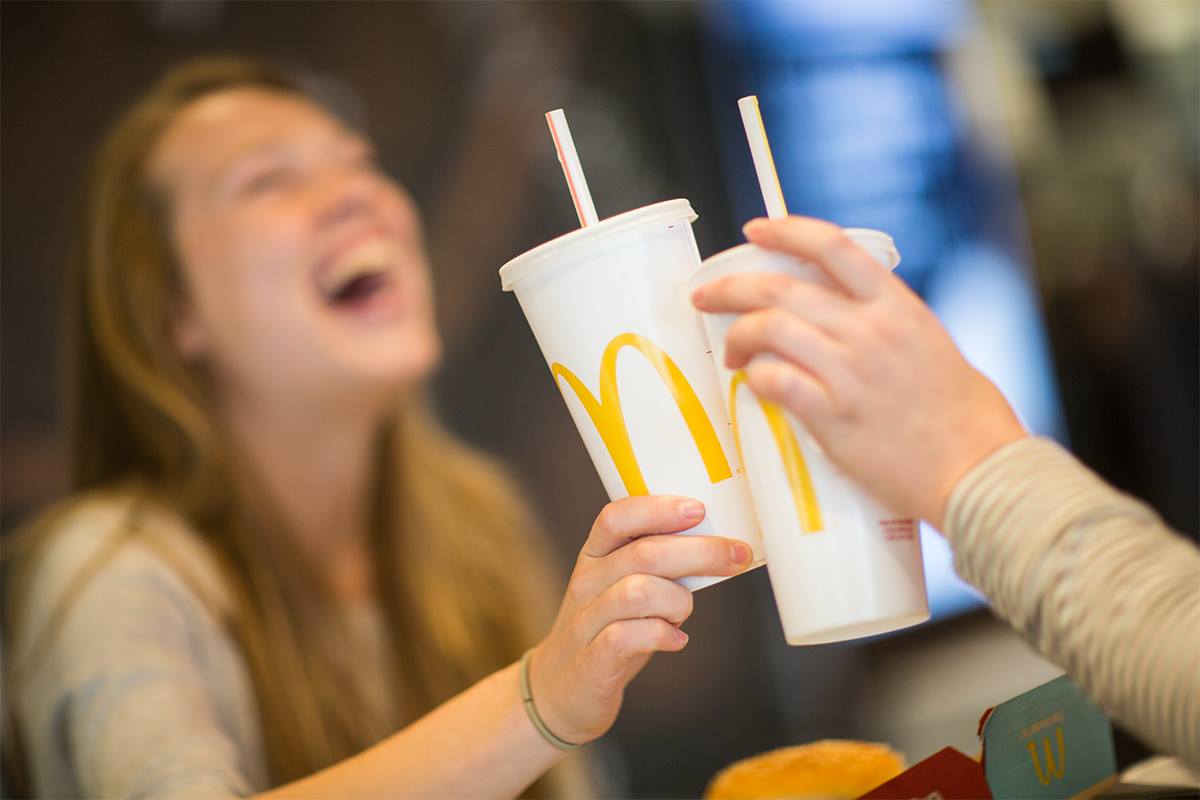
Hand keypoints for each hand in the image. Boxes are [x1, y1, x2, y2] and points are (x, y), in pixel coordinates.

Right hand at [529, 496, 752, 744]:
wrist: (561, 690)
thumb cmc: (608, 630)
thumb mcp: (625, 587)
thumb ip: (658, 565)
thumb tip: (716, 545)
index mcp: (595, 555)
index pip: (616, 517)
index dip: (659, 508)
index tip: (699, 510)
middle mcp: (587, 582)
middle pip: (643, 553)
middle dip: (699, 551)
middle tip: (736, 556)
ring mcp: (586, 621)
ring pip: (638, 592)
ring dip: (678, 600)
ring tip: (684, 615)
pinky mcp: (592, 661)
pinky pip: (627, 637)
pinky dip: (661, 635)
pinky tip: (676, 641)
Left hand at [691, 216, 1026, 528]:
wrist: (979, 470)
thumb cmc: (963, 414)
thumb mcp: (930, 344)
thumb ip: (886, 324)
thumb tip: (841, 316)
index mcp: (896, 306)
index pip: (831, 246)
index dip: (785, 231)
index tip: (754, 230)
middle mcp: (870, 330)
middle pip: (781, 288)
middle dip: (731, 288)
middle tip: (705, 296)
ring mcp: (851, 372)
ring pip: (769, 330)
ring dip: (737, 338)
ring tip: (730, 354)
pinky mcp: (835, 417)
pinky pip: (776, 382)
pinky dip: (755, 377)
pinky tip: (752, 383)